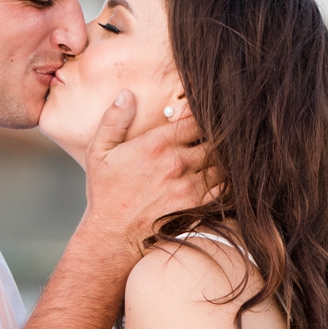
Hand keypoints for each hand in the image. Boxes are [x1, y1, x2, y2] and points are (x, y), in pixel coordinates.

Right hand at [80, 90, 213, 258]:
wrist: (112, 235)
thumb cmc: (105, 192)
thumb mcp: (98, 151)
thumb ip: (113, 120)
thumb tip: (127, 93)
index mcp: (156, 144)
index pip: (195, 118)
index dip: (205, 113)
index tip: (207, 111)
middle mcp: (176, 162)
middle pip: (214, 138)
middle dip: (219, 133)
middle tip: (223, 130)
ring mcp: (189, 185)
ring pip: (222, 161)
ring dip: (225, 155)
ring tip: (227, 150)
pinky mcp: (196, 205)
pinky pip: (224, 187)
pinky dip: (229, 178)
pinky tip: (227, 174)